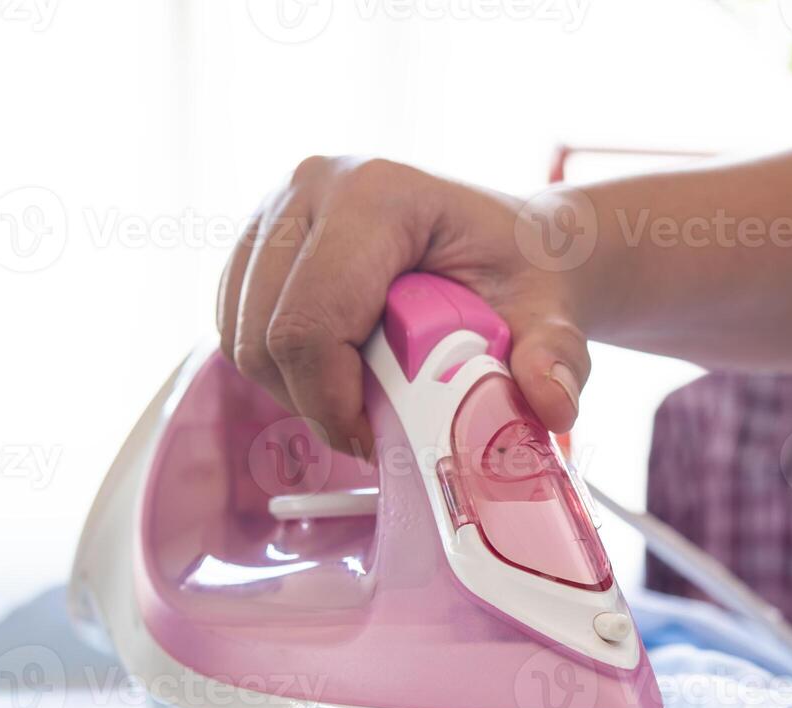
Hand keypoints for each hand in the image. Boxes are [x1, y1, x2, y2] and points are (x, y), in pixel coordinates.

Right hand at [216, 156, 589, 454]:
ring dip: (294, 388)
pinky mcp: (257, 237)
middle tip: (370, 429)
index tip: (375, 438)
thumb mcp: (550, 314)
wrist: (507, 240)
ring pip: (240, 334)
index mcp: (377, 194)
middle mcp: (312, 185)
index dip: (332, 400)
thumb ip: (555, 358)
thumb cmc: (520, 270)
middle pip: (266, 334)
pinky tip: (335, 370)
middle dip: (314, 402)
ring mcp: (275, 206)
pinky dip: (279, 367)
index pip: (311, 322)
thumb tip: (553, 407)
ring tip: (358, 398)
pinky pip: (236, 324)